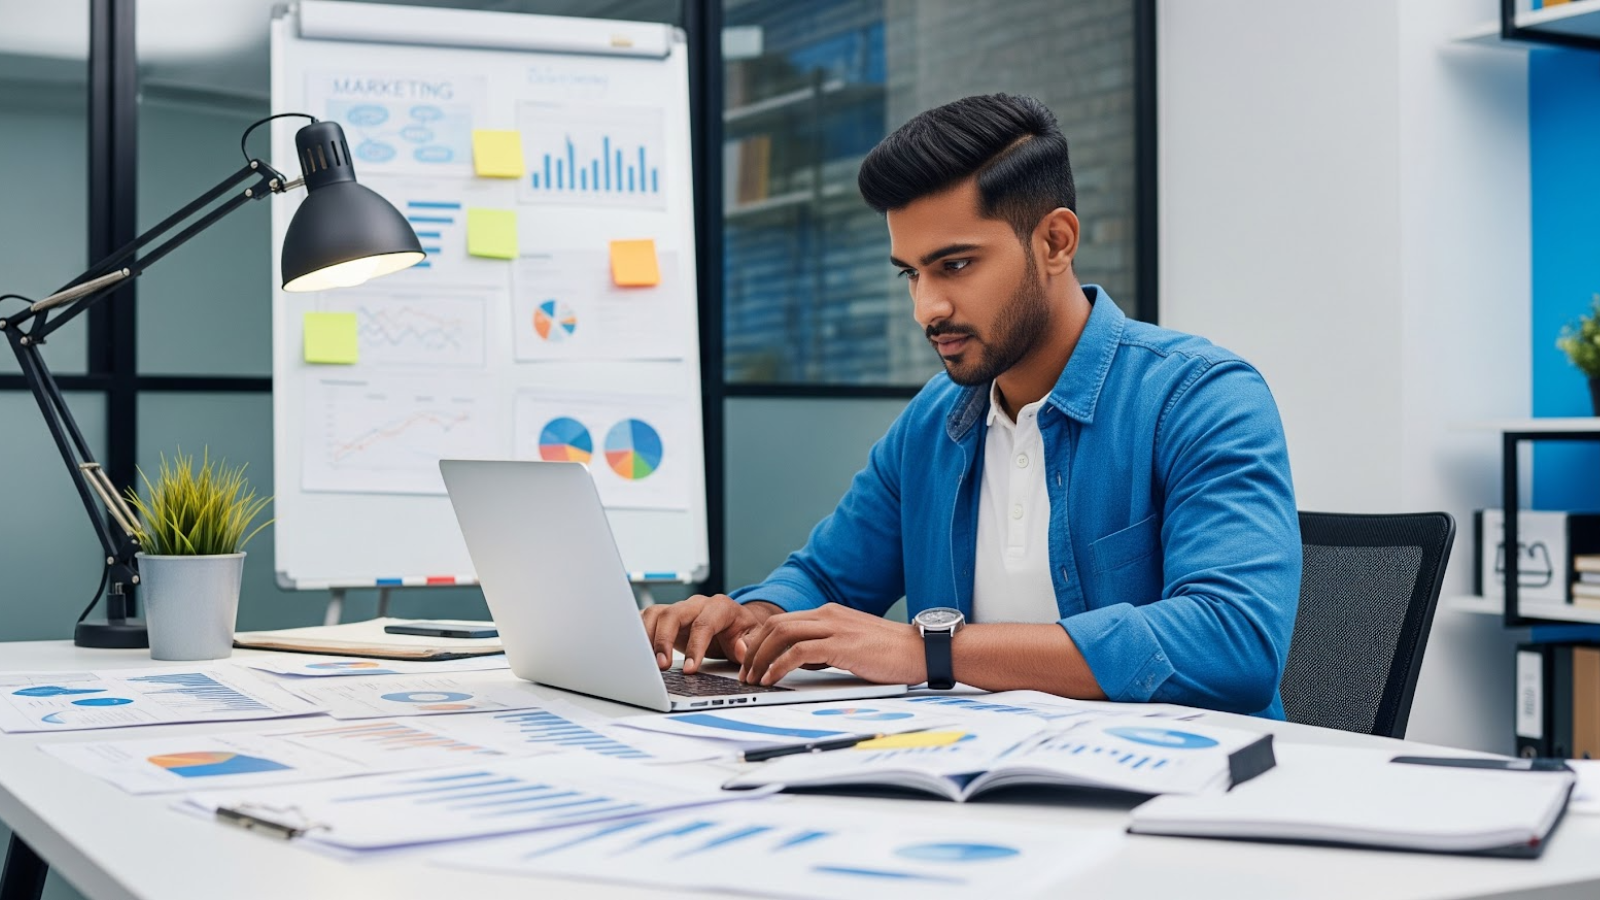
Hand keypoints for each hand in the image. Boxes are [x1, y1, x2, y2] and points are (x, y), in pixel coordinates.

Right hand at [639, 594, 777, 673]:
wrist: (733, 625)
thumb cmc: (741, 632)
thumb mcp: (753, 637)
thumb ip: (750, 643)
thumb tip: (740, 649)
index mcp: (720, 607)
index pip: (704, 624)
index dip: (695, 647)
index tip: (690, 669)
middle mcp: (697, 605)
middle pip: (673, 614)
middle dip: (664, 640)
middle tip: (661, 666)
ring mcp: (680, 608)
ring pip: (657, 614)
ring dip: (648, 637)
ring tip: (645, 661)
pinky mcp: (666, 616)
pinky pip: (647, 618)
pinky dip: (639, 632)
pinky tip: (637, 650)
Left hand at [739, 603, 925, 685]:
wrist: (921, 650)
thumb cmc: (891, 652)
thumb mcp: (851, 644)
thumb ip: (826, 647)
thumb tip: (801, 661)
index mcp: (829, 613)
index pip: (782, 620)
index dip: (759, 640)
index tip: (749, 660)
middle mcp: (828, 615)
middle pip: (775, 624)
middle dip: (753, 649)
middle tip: (744, 672)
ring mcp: (834, 627)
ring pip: (782, 634)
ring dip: (761, 658)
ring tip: (753, 678)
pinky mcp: (841, 644)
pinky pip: (798, 652)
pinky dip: (779, 665)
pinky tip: (772, 679)